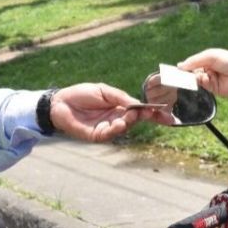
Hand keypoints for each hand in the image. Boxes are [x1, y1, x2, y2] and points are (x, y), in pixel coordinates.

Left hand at [50, 83, 169, 141]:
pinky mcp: (97, 136)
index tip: (167, 116)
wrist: (60, 102)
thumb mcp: (104, 91)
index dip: (154, 114)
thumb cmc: (81, 94)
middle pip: (136, 121)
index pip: (141, 112)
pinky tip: (118, 122)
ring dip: (129, 122)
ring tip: (129, 115)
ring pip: (124, 128)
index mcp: (120, 107)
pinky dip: (116, 129)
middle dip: (145, 118)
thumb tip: (138, 104)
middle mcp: (116, 119)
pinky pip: (110, 134)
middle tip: (150, 113)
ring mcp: (107, 128)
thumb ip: (121, 97)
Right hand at [177, 48, 227, 96]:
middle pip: (192, 73)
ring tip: (202, 75)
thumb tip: (179, 65)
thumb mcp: (210, 56)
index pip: (192, 64)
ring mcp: (210, 80)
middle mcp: (207, 70)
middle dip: (189, 74)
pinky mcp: (214, 89)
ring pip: (196, 80)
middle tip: (184, 75)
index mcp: (207, 61)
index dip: (185, 67)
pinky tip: (207, 78)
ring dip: (197, 78)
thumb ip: (194, 61)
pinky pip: (203, 86)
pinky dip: (203, 82)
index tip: (177, 69)